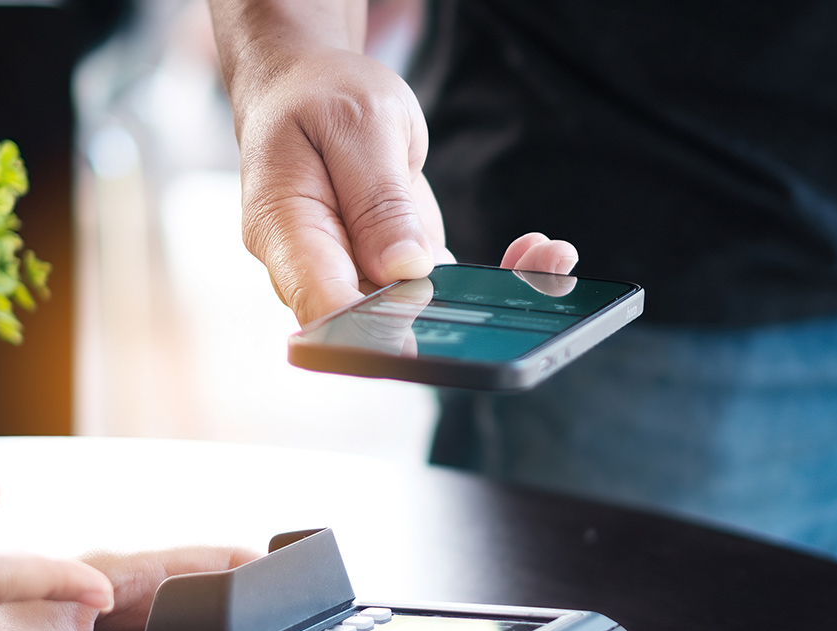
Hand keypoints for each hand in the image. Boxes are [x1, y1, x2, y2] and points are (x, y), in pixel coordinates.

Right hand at [215, 2, 579, 324]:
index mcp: (285, 232)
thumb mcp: (360, 126)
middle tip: (529, 278)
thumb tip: (404, 271)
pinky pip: (436, 291)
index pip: (325, 308)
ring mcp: (355, 275)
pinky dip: (487, 278)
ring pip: (417, 314)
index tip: (440, 314)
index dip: (379, 331)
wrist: (308, 94)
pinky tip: (533, 253)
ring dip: (486, 296)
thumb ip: (378, 200)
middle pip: (377, 323)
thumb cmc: (321, 100)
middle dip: (453, 317)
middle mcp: (316, 270)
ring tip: (551, 260)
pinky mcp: (390, 271)